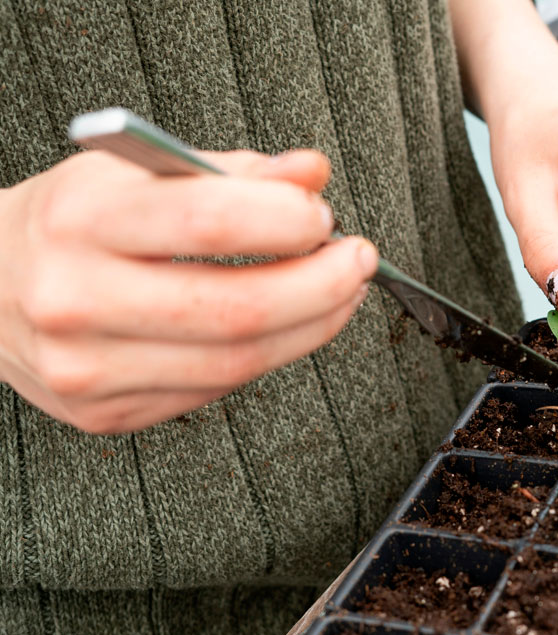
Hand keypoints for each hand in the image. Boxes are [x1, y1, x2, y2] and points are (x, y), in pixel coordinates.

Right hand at [0, 150, 374, 433]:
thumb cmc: (72, 221)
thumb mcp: (139, 173)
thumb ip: (234, 171)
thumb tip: (313, 174)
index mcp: (81, 220)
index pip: (207, 221)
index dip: (286, 221)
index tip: (324, 215)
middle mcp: (76, 298)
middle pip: (235, 310)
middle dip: (322, 287)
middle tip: (358, 262)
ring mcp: (87, 368)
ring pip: (236, 364)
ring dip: (311, 327)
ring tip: (339, 295)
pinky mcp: (106, 413)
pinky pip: (214, 391)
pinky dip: (266, 357)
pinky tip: (284, 328)